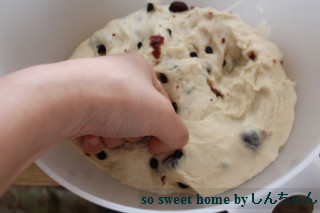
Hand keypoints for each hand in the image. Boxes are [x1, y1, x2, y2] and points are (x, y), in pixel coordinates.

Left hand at [63, 54, 188, 153]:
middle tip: (126, 131)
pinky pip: (92, 128)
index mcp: (139, 68)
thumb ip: (176, 132)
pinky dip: (93, 138)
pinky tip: (88, 136)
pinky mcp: (73, 104)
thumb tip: (164, 145)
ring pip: (114, 124)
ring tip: (103, 131)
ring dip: (112, 136)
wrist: (64, 99)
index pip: (161, 102)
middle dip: (132, 131)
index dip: (163, 124)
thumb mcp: (161, 116)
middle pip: (136, 116)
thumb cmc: (119, 99)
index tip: (157, 144)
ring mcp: (92, 89)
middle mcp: (115, 75)